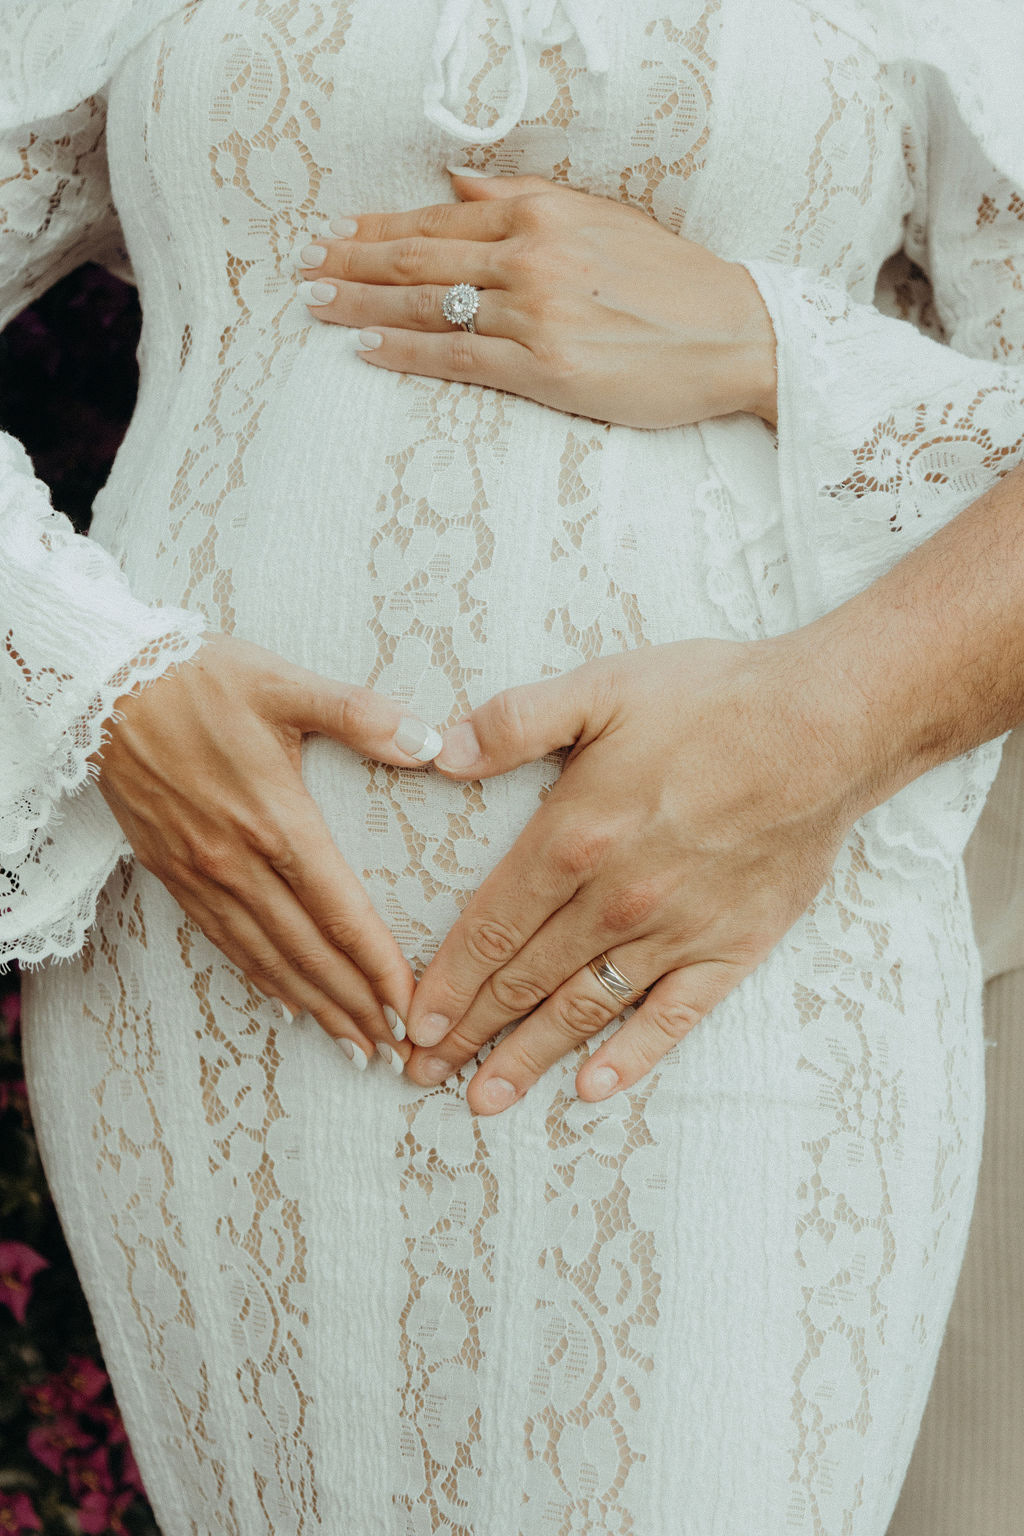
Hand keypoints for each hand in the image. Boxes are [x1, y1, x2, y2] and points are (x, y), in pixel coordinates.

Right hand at [89, 633, 441, 1067]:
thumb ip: (361, 714)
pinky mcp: (170, 873)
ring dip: (312, 1005)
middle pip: (307, 951)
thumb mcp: (285, 685)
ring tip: (352, 1044)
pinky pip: (222, 941)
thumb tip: (429, 744)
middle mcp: (236, 860)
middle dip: (354, 1004)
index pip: (339, 911)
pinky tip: (285, 1004)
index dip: (377, 964)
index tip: (411, 1004)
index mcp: (275, 819)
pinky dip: (258, 980)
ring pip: (265, 958)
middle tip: (395, 1050)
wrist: (104, 685)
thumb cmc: (201, 679)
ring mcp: (200, 873)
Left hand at [295, 171, 776, 427]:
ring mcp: (535, 311)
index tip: (334, 233)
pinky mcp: (544, 366)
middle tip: (302, 267)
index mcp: (543, 213)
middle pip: (419, 257)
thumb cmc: (673, 281)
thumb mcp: (600, 217)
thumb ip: (524, 197)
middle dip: (352, 261)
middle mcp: (531, 255)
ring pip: (429, 305)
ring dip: (363, 304)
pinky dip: (407, 350)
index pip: (440, 218)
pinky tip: (367, 348)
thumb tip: (454, 180)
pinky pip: (458, 357)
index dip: (378, 227)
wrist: (734, 333)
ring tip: (315, 304)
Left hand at [401, 637, 879, 1112]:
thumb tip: (436, 751)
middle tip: (421, 1074)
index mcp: (574, 839)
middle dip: (467, 1032)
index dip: (446, 982)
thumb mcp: (600, 689)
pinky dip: (631, 1057)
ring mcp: (675, 932)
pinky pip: (672, 1018)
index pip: (490, 928)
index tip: (411, 1022)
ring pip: (583, 1009)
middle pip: (524, 980)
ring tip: (483, 1101)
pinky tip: (593, 1089)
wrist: (828, 727)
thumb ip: (513, 722)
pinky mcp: (732, 948)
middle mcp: (616, 900)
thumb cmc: (712, 700)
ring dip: (528, 1058)